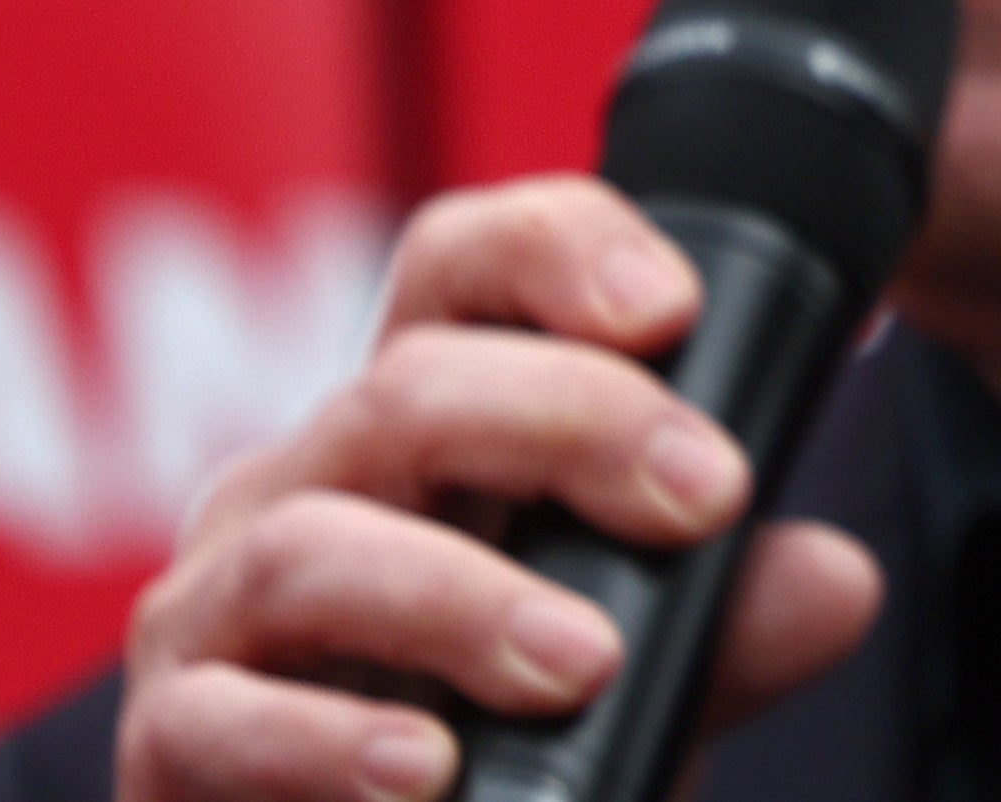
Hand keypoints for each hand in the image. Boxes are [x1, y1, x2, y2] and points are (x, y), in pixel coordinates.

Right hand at [117, 176, 881, 799]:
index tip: (674, 309)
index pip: (462, 271)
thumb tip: (831, 578)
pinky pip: (219, 717)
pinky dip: (326, 741)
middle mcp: (305, 487)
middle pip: (407, 384)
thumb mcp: (634, 687)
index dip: (557, 251)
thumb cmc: (500, 762)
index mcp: (418, 437)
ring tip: (583, 660)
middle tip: (701, 497)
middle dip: (568, 420)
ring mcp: (220, 610)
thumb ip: (726, 632)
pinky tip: (428, 767)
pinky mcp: (169, 744)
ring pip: (313, 540)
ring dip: (461, 597)